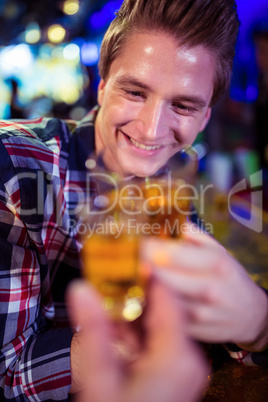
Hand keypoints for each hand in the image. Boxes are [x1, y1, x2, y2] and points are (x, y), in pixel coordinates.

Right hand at [67, 279, 207, 401]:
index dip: (146, 272)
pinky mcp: (178, 370)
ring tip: (107, 313)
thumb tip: (81, 288)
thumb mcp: (99, 376)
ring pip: (159, 322)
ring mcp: (185, 365)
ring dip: (132, 316)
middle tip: (108, 285)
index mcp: (177, 355)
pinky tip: (117, 336)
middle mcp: (189, 357)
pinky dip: (137, 332)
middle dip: (132, 297)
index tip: (126, 255)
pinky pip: (159, 338)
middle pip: (163, 308)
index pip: (166, 296)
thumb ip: (92, 329)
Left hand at [141, 223, 267, 351]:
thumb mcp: (220, 253)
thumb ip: (199, 238)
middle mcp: (211, 289)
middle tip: (128, 260)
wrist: (249, 314)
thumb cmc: (228, 277)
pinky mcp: (195, 331)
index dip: (152, 248)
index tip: (138, 243)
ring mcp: (203, 313)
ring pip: (163, 301)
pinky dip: (152, 309)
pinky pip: (167, 319)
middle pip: (166, 278)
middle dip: (143, 268)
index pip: (177, 254)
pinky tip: (143, 298)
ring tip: (131, 278)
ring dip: (144, 289)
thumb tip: (180, 225)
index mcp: (217, 264)